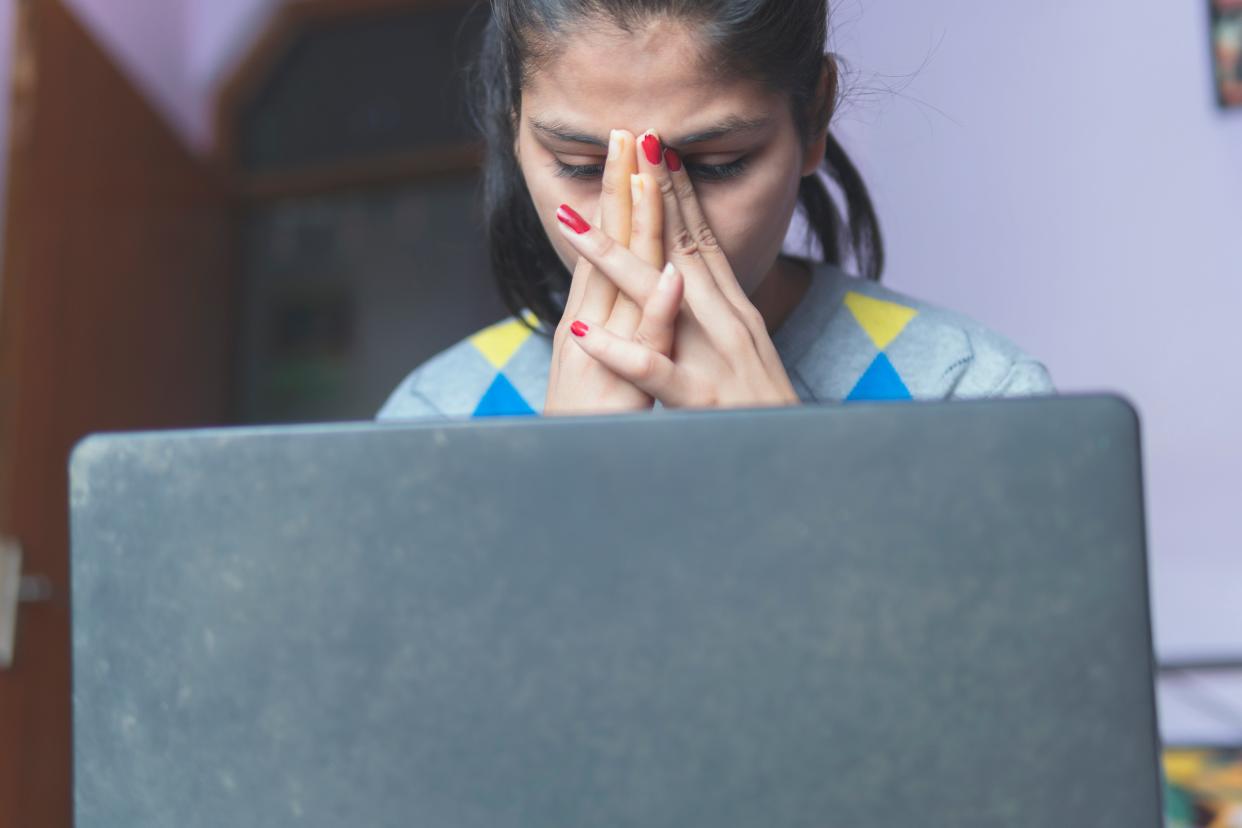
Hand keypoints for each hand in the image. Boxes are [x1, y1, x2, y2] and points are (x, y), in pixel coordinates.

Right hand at [543, 130, 667, 414]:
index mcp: (591, 320)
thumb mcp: (604, 368)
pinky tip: (668, 277)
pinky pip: (643, 349)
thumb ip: (613, 328)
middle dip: (617, 190)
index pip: (608, 247)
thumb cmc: (590, 428)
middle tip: (625, 132)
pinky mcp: (623, 392)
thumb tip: (628, 289)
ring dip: (631, 232)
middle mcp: (589, 330)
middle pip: (609, 251)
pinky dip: (654, 312)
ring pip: (622, 287)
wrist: (566, 477)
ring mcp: (603, 358)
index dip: (617, 197)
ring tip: (642, 179)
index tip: (626, 148)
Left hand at [553, 132, 799, 409]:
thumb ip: (724, 316)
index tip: (656, 149)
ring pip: (659, 299)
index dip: (678, 193)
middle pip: (682, 248)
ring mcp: (714, 360)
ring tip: (568, 223)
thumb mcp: (747, 354)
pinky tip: (585, 334)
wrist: (801, 458)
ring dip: (614, 256)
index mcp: (734, 313)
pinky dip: (622, 352)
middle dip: (651, 195)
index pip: (700, 241)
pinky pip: (656, 373)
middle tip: (626, 142)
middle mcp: (728, 324)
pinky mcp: (702, 401)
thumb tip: (700, 281)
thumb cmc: (766, 413)